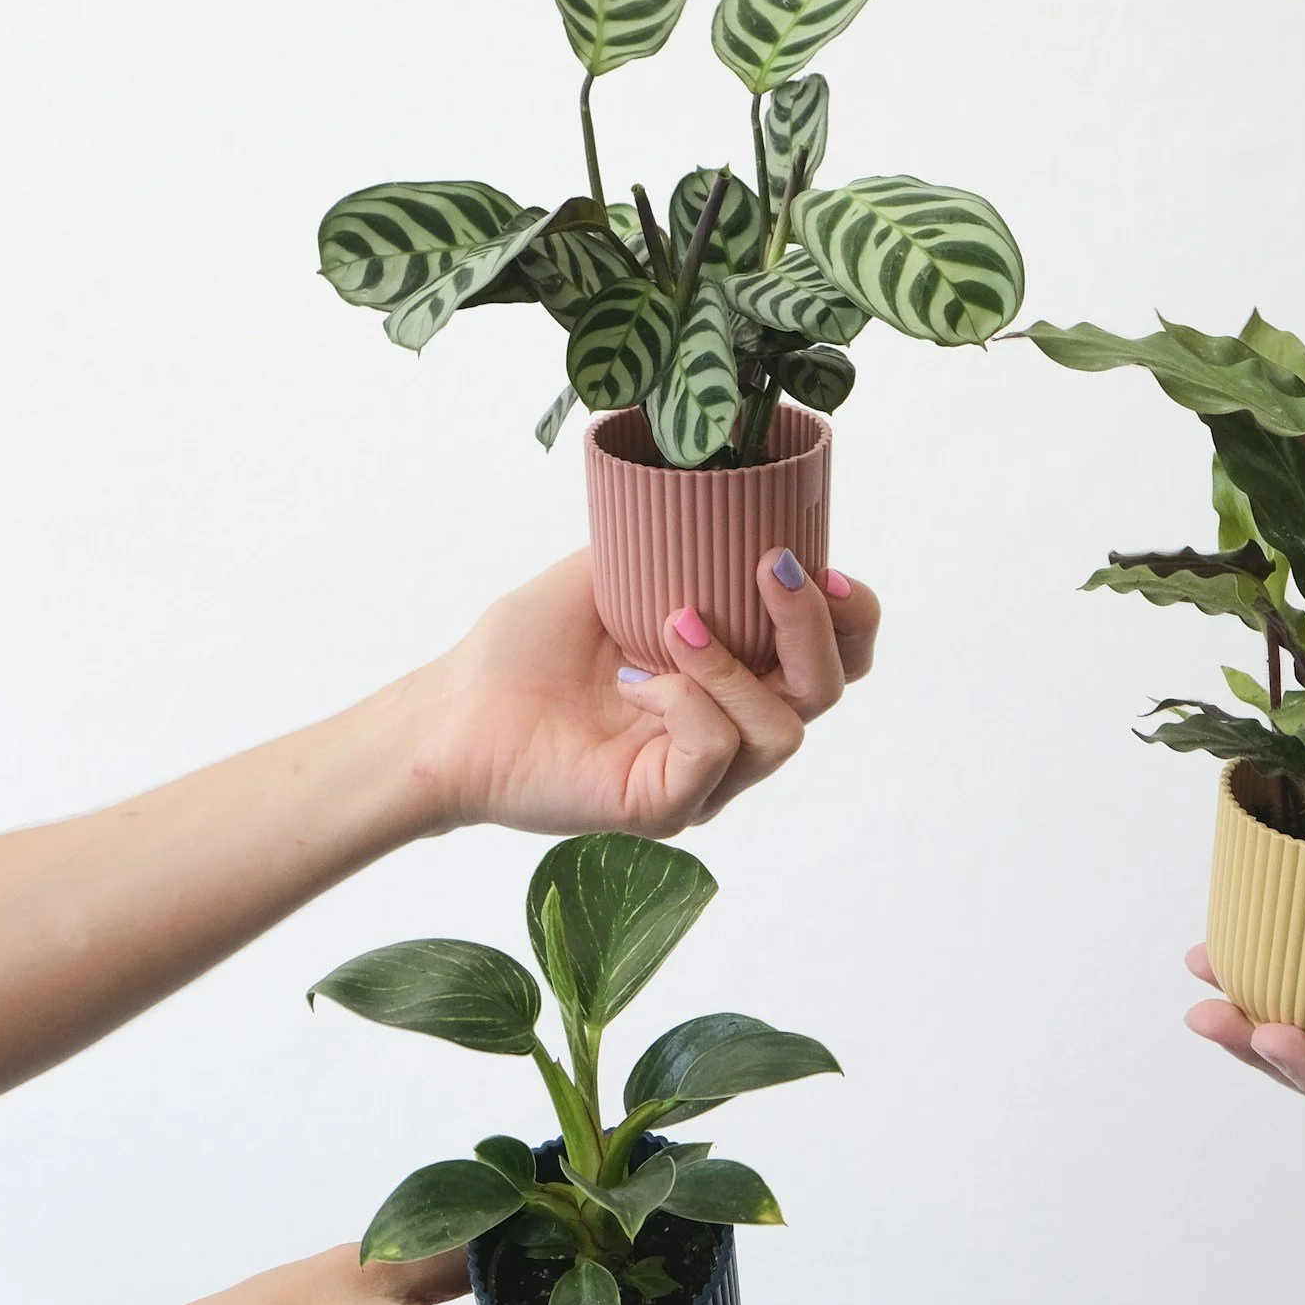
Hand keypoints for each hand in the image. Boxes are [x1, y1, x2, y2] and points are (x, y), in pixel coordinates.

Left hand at [410, 549, 880, 836]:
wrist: (455, 711)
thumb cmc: (529, 649)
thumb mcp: (619, 571)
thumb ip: (684, 545)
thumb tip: (739, 496)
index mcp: (740, 679)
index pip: (835, 657)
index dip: (849, 613)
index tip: (820, 561)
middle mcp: (736, 732)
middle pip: (828, 689)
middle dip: (812, 624)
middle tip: (771, 568)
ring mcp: (706, 779)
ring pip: (782, 729)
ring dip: (734, 662)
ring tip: (674, 622)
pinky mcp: (668, 807)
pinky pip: (716, 751)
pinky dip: (685, 701)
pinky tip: (635, 680)